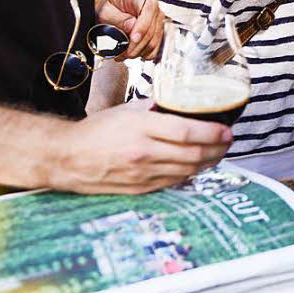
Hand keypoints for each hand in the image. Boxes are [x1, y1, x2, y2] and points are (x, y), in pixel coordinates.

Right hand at [51, 100, 231, 193]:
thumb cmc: (96, 130)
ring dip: (208, 163)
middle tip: (228, 142)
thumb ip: (154, 107)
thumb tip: (179, 103)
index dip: (213, 133)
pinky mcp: (139, 189)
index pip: (188, 132)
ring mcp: (142, 174)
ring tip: (219, 153)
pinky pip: (173, 182)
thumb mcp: (125, 109)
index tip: (227, 131)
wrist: (65, 157)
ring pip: (187, 170)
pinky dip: (190, 174)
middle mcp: (144, 152)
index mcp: (141, 128)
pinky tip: (197, 166)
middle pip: (193, 154)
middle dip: (217, 149)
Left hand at [96, 0, 163, 59]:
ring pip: (153, 42)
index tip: (133, 39)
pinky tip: (132, 53)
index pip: (148, 9)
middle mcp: (153, 8)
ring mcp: (157, 21)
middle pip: (151, 30)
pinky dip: (143, 54)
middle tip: (121, 53)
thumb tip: (132, 26)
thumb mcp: (106, 12)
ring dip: (138, 52)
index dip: (142, 26)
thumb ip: (118, 18)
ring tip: (122, 55)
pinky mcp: (157, 32)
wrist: (111, 12)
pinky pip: (155, 48)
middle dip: (136, 46)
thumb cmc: (108, 9)